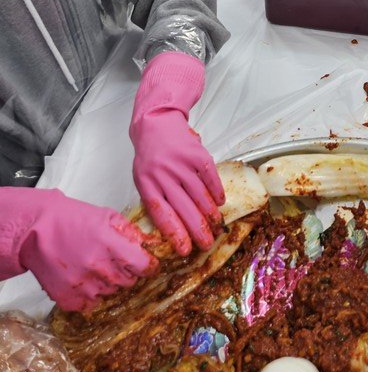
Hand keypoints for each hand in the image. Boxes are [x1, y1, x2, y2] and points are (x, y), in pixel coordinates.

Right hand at [1, 187, 156, 311]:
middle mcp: (97, 267)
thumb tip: (149, 244)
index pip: (142, 265)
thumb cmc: (72, 218)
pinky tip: (84, 279)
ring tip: (96, 267)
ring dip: (109, 282)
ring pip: (110, 292)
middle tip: (117, 262)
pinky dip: (91, 295)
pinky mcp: (67, 299)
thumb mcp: (106, 215)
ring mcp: (82, 285)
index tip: (149, 265)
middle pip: (128, 281)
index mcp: (109, 243)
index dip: (149, 266)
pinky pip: (90, 304)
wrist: (35, 231)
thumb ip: (129, 231)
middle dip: (128, 272)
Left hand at [130, 52, 223, 256]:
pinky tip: (220, 202)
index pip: (163, 215)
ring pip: (200, 195)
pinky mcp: (197, 154)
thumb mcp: (143, 177)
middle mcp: (165, 175)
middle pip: (184, 208)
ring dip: (210, 214)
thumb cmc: (149, 155)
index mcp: (148, 185)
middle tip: (207, 244)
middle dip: (197, 230)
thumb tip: (172, 226)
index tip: (185, 249)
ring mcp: (182, 164)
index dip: (175, 234)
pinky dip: (216, 191)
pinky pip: (210, 177)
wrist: (156, 122)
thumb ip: (155, 198)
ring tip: (216, 226)